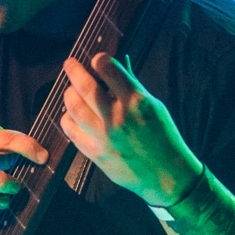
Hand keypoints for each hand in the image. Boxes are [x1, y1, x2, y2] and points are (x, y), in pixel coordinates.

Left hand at [61, 53, 202, 206]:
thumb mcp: (154, 107)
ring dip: (68, 95)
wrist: (167, 175)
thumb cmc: (163, 137)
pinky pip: (72, 133)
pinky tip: (69, 116)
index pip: (109, 69)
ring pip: (74, 108)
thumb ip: (132, 87)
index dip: (98, 60)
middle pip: (85, 87)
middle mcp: (118, 117)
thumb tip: (117, 65)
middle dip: (74, 71)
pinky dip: (67, 120)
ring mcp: (104, 137)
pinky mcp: (96, 154)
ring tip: (70, 91)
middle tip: (69, 64)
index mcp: (136, 101)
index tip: (95, 59)